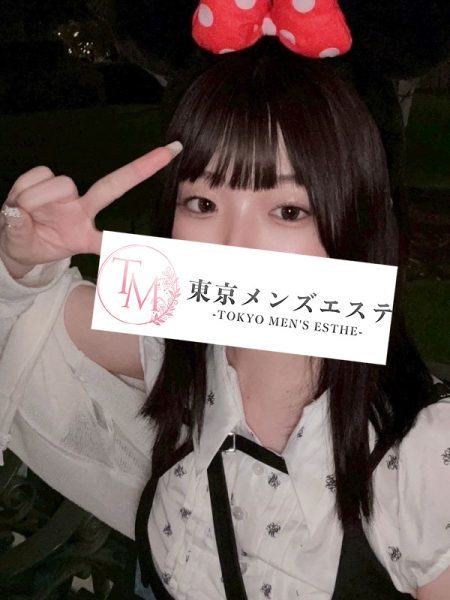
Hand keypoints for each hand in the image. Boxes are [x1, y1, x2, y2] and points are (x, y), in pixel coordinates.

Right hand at [0, 142, 181, 275]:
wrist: (9, 238)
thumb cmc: (28, 243)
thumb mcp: (29, 249)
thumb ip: (23, 235)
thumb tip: (17, 215)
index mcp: (83, 233)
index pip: (114, 237)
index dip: (136, 238)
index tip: (159, 233)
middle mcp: (80, 209)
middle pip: (111, 186)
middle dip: (142, 169)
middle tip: (171, 151)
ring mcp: (66, 195)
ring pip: (62, 184)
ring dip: (36, 201)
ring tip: (25, 215)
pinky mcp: (47, 181)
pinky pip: (39, 176)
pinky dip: (23, 190)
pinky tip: (19, 201)